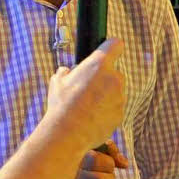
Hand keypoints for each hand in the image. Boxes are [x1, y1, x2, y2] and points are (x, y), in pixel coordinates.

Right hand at [45, 39, 125, 153]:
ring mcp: (120, 97)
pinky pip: (114, 109)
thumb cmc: (61, 105)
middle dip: (104, 79)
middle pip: (114, 73)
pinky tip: (91, 119)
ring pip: (115, 92)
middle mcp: (114, 78)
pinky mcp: (120, 114)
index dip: (111, 47)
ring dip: (105, 97)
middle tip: (86, 89)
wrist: (68, 134)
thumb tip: (68, 71)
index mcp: (99, 64)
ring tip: (86, 108)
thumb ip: (66, 72)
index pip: (115, 44)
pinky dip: (106, 112)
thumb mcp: (57, 81)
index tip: (108, 51)